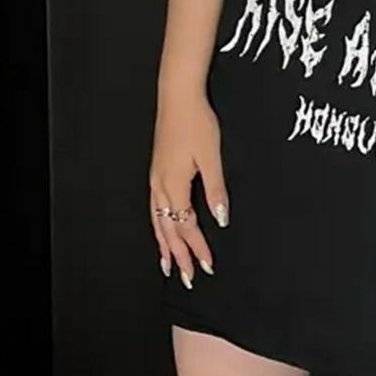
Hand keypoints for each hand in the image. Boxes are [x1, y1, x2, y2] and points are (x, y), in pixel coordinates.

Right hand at [149, 88, 228, 287]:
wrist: (177, 97)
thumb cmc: (196, 122)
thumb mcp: (211, 157)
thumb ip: (215, 190)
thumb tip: (220, 219)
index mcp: (174, 185)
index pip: (186, 226)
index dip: (197, 248)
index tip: (208, 265)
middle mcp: (160, 186)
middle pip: (168, 230)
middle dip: (179, 255)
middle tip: (188, 278)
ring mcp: (156, 179)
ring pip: (158, 221)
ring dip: (165, 245)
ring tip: (169, 265)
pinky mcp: (157, 172)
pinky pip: (154, 209)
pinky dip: (158, 226)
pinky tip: (162, 231)